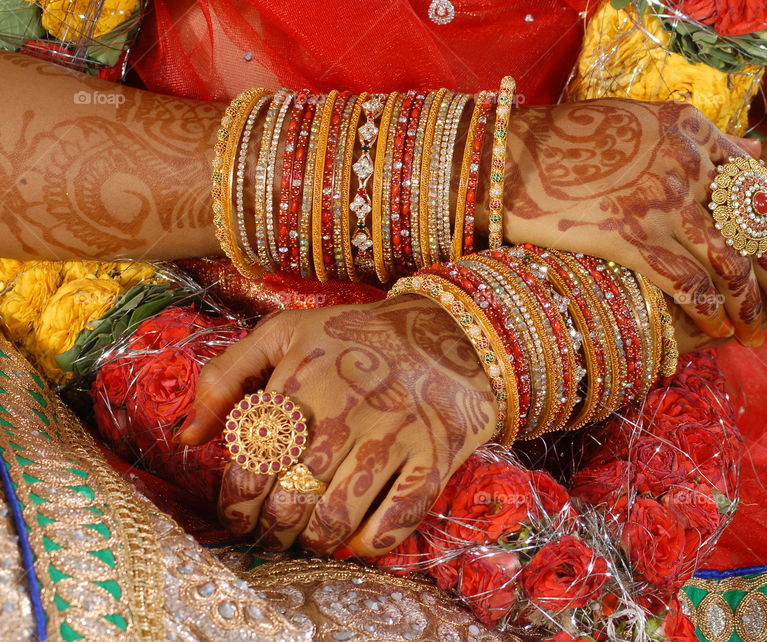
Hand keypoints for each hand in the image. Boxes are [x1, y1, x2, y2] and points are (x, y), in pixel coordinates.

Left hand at [178, 297, 497, 555]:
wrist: (449, 327)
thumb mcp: (285, 333)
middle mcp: (343, 409)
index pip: (251, 463)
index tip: (239, 516)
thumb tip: (188, 439)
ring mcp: (392, 433)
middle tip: (273, 535)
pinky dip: (371, 541)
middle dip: (272, 530)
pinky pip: (398, 515)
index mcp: (300, 379)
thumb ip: (226, 377)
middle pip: (290, 498)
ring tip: (309, 540)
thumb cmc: (357, 334)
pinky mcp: (435, 452)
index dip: (237, 503)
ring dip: (315, 540)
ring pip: (337, 514)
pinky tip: (356, 543)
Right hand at [505, 100, 766, 345]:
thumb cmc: (572, 141)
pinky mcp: (629, 237)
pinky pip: (687, 283)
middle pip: (754, 230)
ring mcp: (660, 202)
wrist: (508, 157)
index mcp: (694, 134)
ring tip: (757, 330)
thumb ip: (705, 137)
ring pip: (728, 263)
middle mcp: (687, 165)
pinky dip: (709, 312)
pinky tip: (719, 332)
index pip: (764, 186)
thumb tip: (758, 151)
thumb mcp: (647, 121)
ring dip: (749, 303)